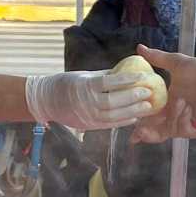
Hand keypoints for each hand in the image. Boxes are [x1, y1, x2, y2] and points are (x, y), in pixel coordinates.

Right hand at [24, 70, 156, 129]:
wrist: (46, 101)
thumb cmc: (66, 83)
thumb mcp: (83, 75)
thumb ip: (104, 75)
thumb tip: (125, 71)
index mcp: (85, 85)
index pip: (109, 82)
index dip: (127, 79)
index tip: (142, 75)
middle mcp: (86, 102)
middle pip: (114, 101)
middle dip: (133, 97)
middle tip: (149, 92)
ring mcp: (87, 115)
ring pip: (113, 115)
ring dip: (132, 111)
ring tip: (147, 106)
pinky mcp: (89, 125)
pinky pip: (109, 124)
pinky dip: (123, 121)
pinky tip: (135, 118)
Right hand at [131, 44, 195, 142]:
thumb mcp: (174, 62)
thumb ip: (156, 57)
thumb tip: (139, 47)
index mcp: (168, 104)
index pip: (150, 119)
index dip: (140, 127)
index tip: (131, 134)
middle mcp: (175, 116)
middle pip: (156, 133)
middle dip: (146, 134)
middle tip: (139, 132)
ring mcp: (185, 124)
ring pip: (167, 131)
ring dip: (171, 117)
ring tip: (182, 101)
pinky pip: (182, 130)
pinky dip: (182, 119)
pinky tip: (188, 107)